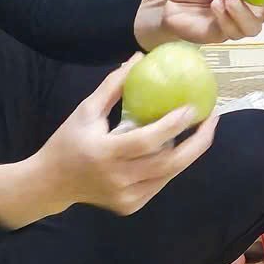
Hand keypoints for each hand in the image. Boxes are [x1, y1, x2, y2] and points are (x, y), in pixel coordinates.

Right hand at [28, 57, 221, 215]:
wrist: (50, 183)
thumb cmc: (68, 140)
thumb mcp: (86, 110)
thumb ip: (113, 86)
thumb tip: (138, 57)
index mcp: (104, 153)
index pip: (147, 141)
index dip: (173, 125)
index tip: (194, 107)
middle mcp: (118, 179)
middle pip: (169, 164)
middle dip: (198, 142)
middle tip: (213, 119)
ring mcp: (126, 197)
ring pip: (169, 174)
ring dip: (190, 152)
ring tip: (203, 129)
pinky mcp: (131, 206)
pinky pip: (160, 183)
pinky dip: (173, 165)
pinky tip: (182, 146)